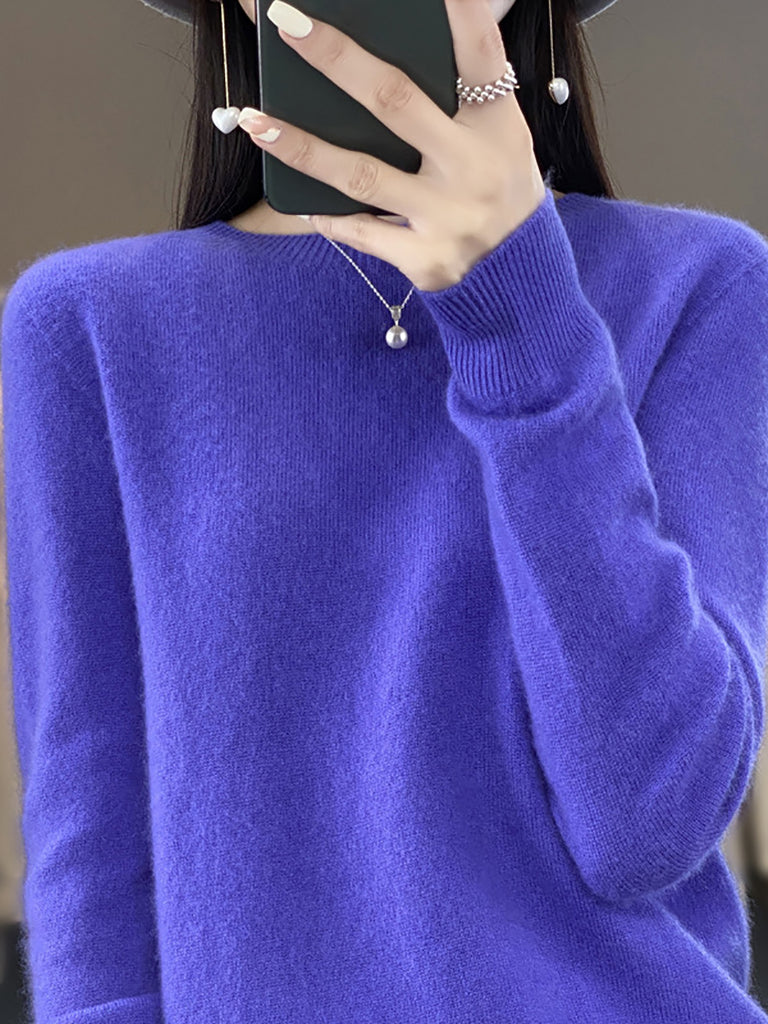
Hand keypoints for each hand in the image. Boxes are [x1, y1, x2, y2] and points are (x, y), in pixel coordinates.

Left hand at [238, 0, 546, 292]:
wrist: (517, 278)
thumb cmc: (496, 189)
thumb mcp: (499, 138)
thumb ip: (459, 98)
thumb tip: (380, 57)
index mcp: (498, 126)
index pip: (480, 55)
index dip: (458, 12)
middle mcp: (474, 168)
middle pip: (395, 102)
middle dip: (336, 60)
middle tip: (286, 24)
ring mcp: (448, 218)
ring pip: (361, 174)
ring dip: (302, 147)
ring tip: (255, 121)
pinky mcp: (426, 260)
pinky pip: (362, 233)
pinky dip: (329, 216)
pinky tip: (302, 202)